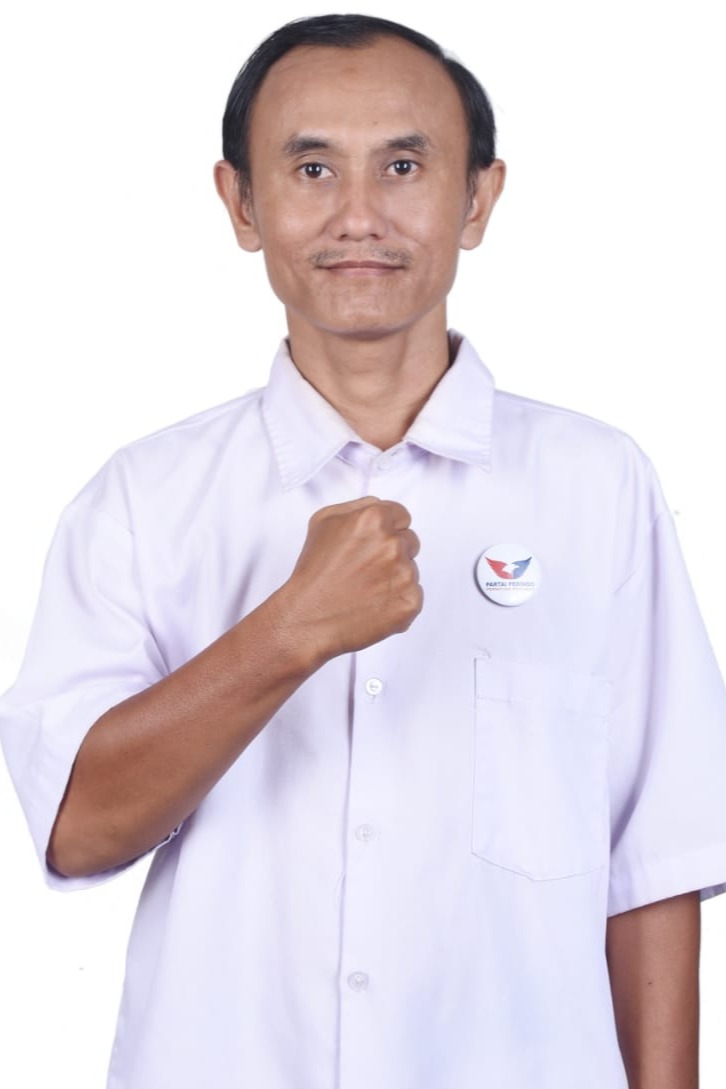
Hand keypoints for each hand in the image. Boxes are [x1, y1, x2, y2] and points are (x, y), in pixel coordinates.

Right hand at [282, 496, 422, 661]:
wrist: (307, 619)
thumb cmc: (313, 572)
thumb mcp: (323, 522)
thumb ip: (357, 506)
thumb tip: (380, 505)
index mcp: (374, 519)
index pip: (402, 516)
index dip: (386, 531)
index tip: (372, 546)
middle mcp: (393, 544)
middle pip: (410, 542)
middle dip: (392, 553)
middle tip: (365, 570)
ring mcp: (405, 574)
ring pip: (411, 570)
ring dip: (394, 578)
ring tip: (364, 591)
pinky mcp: (410, 603)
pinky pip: (413, 596)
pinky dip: (397, 602)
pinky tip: (372, 606)